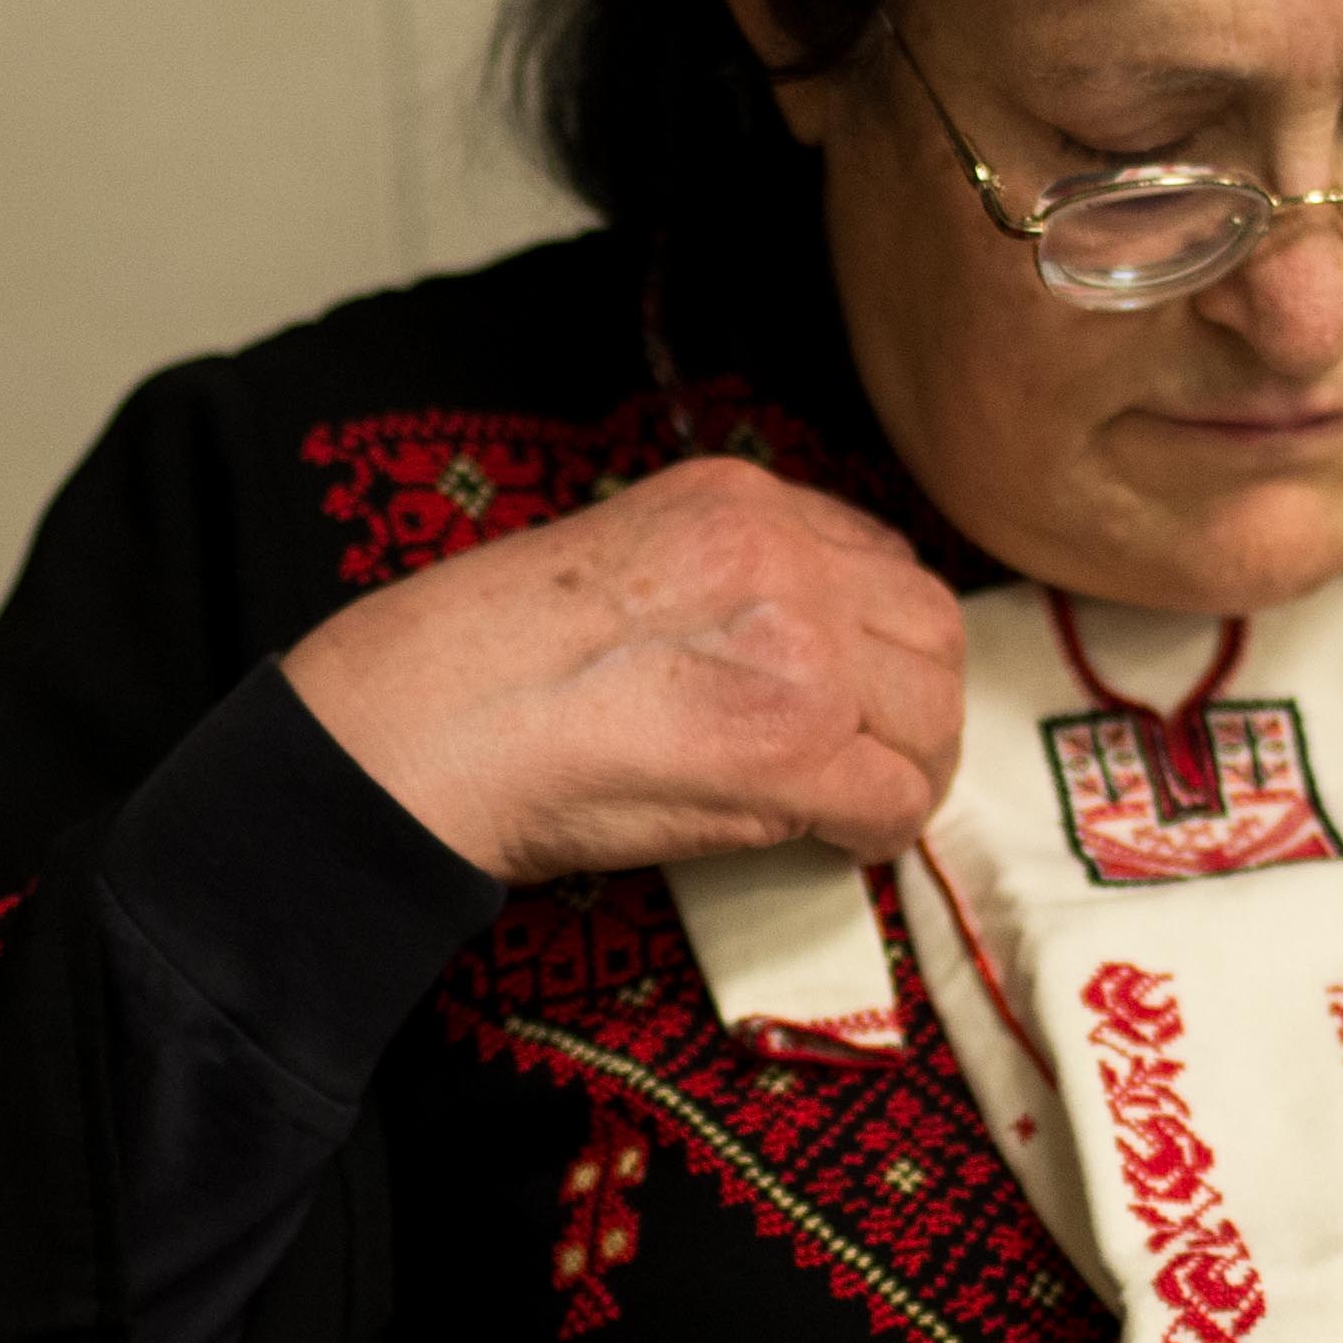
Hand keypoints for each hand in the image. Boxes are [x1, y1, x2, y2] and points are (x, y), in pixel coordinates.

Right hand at [280, 457, 968, 883]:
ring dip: (907, 767)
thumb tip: (795, 665)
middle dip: (913, 702)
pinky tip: (832, 844)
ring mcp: (797, 644)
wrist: (411, 730)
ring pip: (930, 712)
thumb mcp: (614, 567)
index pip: (875, 557)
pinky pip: (897, 799)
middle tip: (872, 760)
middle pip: (928, 626)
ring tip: (851, 806)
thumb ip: (718, 588)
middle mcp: (781, 551)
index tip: (852, 692)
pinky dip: (879, 834)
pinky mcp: (791, 747)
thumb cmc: (475, 667)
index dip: (875, 640)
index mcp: (735, 499)